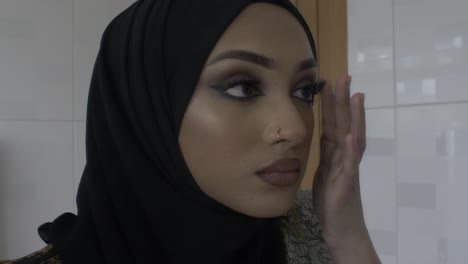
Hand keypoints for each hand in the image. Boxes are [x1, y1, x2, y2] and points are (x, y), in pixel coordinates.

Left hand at [312, 74, 378, 262]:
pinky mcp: (346, 184)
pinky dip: (350, 150)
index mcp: (336, 153)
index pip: (333, 123)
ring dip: (353, 118)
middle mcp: (344, 157)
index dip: (332, 104)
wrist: (340, 227)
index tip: (329, 82)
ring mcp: (347, 169)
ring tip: (355, 96)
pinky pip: (349, 165)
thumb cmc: (332, 200)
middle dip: (343, 101)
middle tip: (344, 76)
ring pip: (351, 139)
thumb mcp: (324, 171)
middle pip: (345, 124)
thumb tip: (326, 133)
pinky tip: (350, 135)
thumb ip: (326, 153)